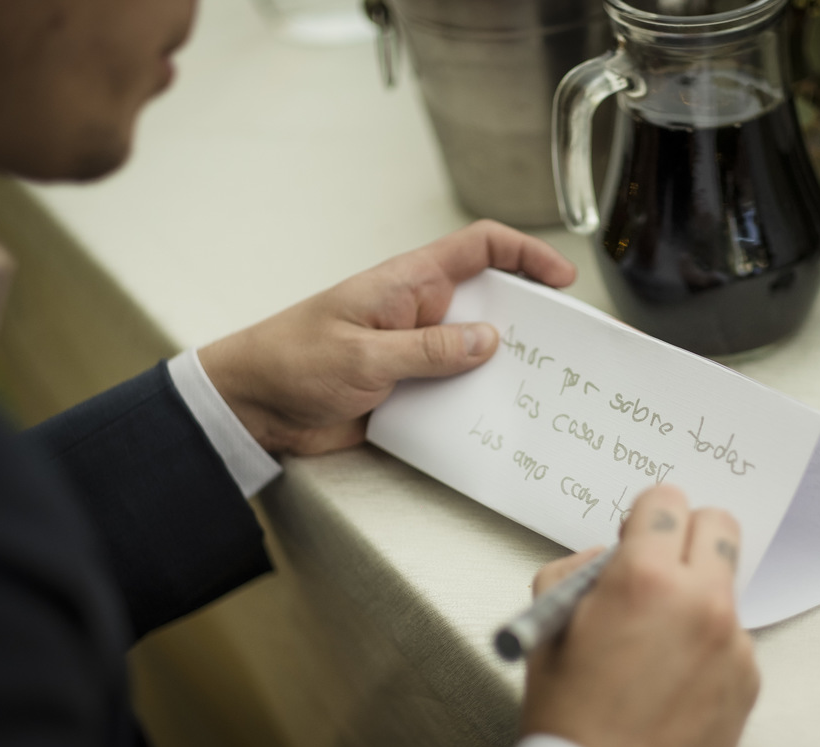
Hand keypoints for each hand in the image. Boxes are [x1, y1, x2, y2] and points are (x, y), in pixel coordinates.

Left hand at [199, 220, 575, 454]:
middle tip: (567, 348)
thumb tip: (489, 340)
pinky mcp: (409, 391)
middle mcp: (419, 314)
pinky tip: (496, 424)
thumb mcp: (364, 355)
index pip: (479, 249)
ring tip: (541, 393)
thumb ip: (429, 349)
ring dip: (505, 371)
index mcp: (408, 284)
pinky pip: (455, 394)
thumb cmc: (291, 361)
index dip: (526, 255)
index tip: (562, 278)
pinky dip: (476, 406)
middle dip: (530, 320)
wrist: (252, 408)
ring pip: (477, 354)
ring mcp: (417, 353)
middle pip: (490, 302)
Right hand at [522, 485, 759, 746]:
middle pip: (720, 525)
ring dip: (698, 596)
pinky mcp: (749, 678)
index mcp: (644, 580)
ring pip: (726, 585)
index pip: (667, 501)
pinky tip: (676, 677)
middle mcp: (700, 603)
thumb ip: (574, 571)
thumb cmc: (570, 719)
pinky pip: (734, 637)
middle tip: (661, 565)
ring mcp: (732, 642)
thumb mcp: (545, 626)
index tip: (638, 533)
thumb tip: (605, 558)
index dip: (645, 515)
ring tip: (659, 640)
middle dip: (688, 536)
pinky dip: (710, 645)